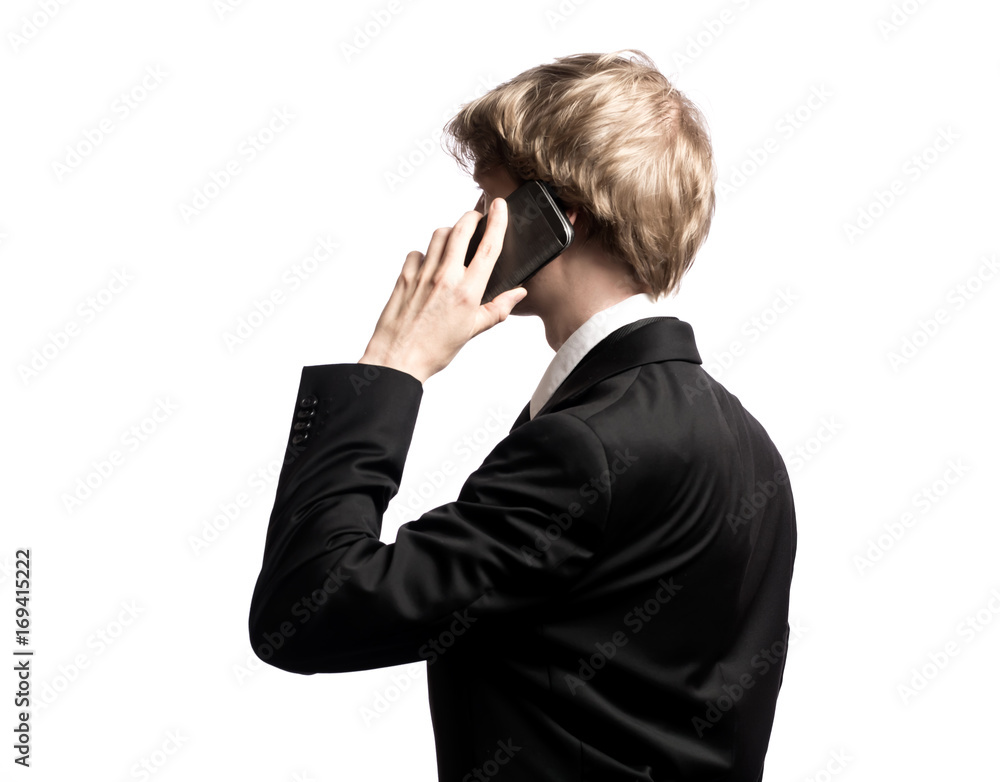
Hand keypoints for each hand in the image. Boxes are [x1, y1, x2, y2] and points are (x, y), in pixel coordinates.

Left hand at [358, 197, 525, 383]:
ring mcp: (422, 275)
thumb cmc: (434, 350)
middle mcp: (445, 277)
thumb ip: (498, 309)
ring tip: (454, 240)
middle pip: (461, 230)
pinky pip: (416, 253)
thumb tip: (518, 294)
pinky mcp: (404, 277)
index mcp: (467, 291)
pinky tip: (428, 266)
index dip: (497, 221)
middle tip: (476, 215)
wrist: (398, 360)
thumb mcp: (473, 331)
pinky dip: (424, 254)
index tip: (499, 205)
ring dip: (449, 232)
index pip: (488, 247)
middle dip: (471, 216)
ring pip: (438, 236)